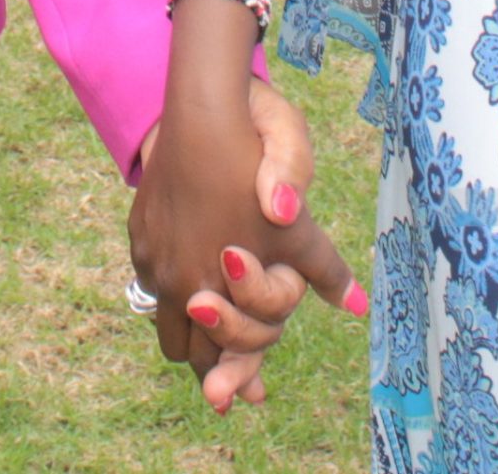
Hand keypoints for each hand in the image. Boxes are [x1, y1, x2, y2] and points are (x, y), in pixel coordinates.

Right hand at [130, 70, 362, 412]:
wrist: (202, 105)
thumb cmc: (256, 156)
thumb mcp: (301, 219)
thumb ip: (323, 266)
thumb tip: (358, 306)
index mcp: (209, 283)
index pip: (216, 357)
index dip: (236, 376)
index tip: (248, 393)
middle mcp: (173, 277)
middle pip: (186, 349)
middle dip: (213, 356)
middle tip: (235, 368)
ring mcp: (151, 254)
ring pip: (164, 317)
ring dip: (191, 323)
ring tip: (219, 316)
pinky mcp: (139, 230)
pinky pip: (151, 281)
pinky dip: (173, 289)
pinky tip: (199, 272)